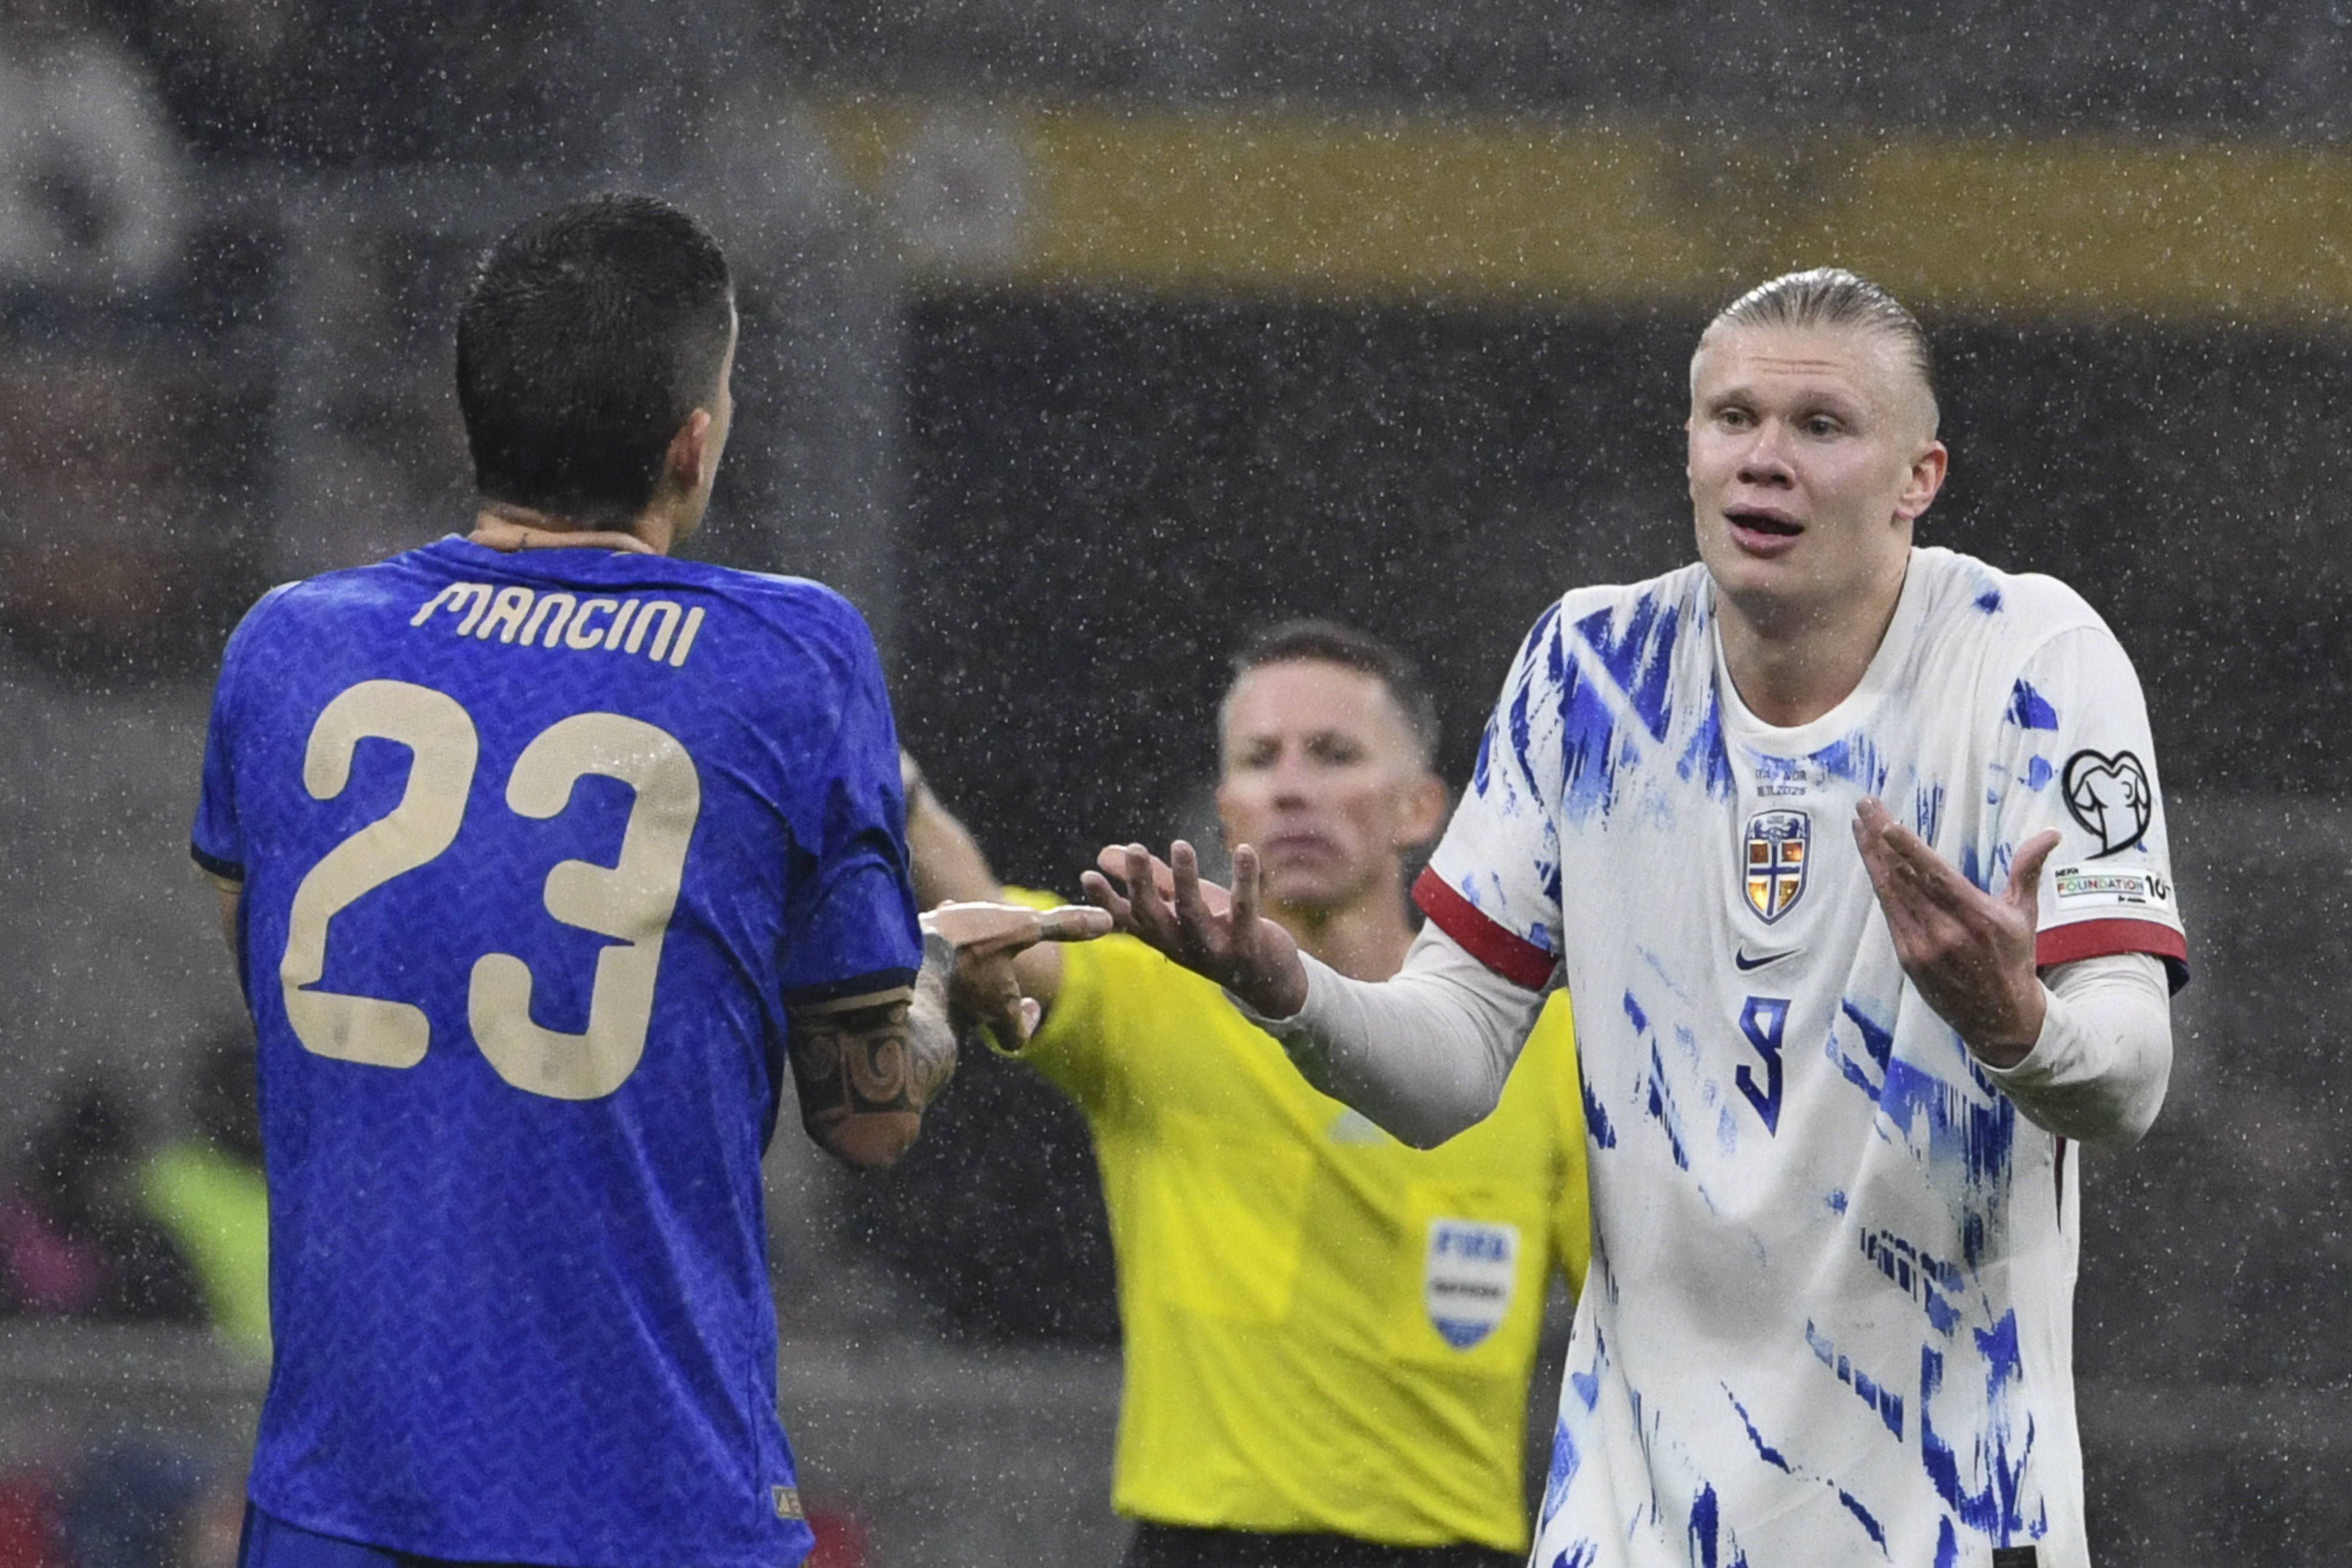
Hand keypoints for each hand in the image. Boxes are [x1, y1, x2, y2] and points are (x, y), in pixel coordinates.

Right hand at [921, 900, 1110, 1049]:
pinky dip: (932, 952)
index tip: (1031, 1005)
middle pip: (982, 1016)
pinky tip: (929, 923)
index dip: (1025, 1025)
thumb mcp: (1021, 928)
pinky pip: (922, 975)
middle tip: (994, 962)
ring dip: (959, 963)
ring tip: (954, 923)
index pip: (1015, 1038)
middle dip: (989, 986)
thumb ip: (1062, 926)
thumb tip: (1108, 921)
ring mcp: (932, 1006)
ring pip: (951, 990)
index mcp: (996, 1008)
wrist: (898, 953)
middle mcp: (964, 1015)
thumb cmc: (968, 946)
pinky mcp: (903, 991)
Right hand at [1078, 840, 1307, 1018]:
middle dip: (1141, 884)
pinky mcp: (1249, 944)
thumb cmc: (1219, 933)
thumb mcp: (1182, 906)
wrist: (1269, 980)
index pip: (1127, 918)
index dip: (1105, 900)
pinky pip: (1245, 909)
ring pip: (1193, 914)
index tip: (1086, 875)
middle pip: (1154, 916)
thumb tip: (1105, 853)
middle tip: (1133, 849)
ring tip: (1180, 845)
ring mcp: (1215, 948)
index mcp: (1163, 937)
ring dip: (1185, 879)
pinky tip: (1245, 850)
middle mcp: (1182, 946)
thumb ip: (1152, 878)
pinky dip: (1244, 880)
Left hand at [1852, 799, 2060, 1067]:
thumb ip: (2028, 870)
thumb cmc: (2014, 960)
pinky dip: (1879, 884)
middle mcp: (1946, 932)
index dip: (1908, 850)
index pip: (1936, 876)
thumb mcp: (2024, 915)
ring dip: (1872, 856)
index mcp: (1977, 917)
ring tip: (1859, 824)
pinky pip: (1889, 913)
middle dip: (1880, 839)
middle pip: (1905, 877)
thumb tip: (2051, 834)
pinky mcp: (1907, 958)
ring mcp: (1922, 947)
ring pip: (1890, 892)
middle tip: (1865, 804)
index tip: (1886, 824)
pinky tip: (1871, 860)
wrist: (2000, 1019)